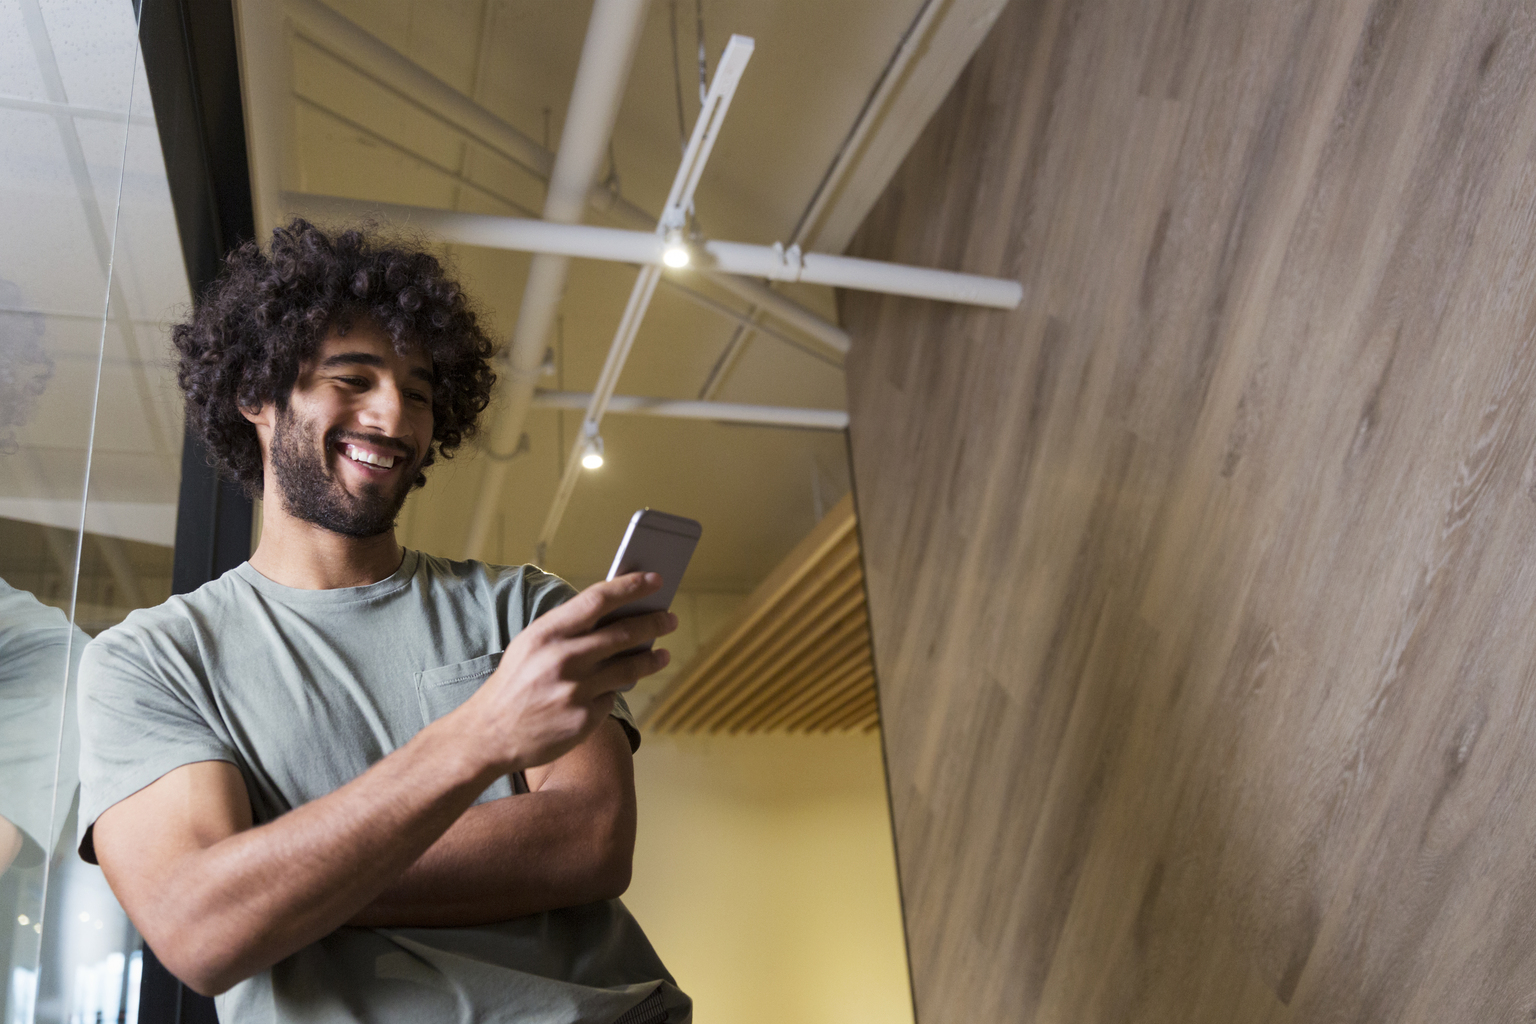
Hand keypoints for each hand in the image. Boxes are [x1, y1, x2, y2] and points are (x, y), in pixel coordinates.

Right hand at [454, 572, 676, 773]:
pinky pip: (610, 698)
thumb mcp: (531, 646)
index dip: (631, 587)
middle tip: (670, 618)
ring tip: (663, 654)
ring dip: (651, 659)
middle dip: (653, 623)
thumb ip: (569, 630)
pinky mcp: (583, 719)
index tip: (655, 580)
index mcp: (547, 633)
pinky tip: (609, 690)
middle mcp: (562, 659)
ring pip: (628, 668)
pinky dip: (611, 692)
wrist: (489, 735)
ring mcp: (575, 690)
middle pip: (622, 633)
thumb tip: (618, 614)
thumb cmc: (516, 683)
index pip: (598, 599)